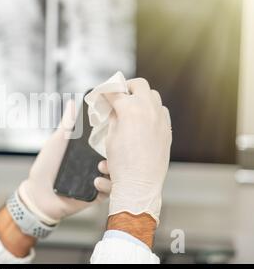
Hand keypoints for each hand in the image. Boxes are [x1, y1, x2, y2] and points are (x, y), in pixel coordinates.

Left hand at [18, 101, 111, 224]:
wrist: (38, 193)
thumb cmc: (46, 165)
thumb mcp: (57, 142)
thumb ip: (67, 125)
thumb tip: (72, 102)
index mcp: (89, 151)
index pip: (109, 141)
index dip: (116, 135)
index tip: (120, 127)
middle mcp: (96, 164)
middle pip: (117, 158)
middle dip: (119, 153)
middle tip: (115, 149)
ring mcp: (98, 180)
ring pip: (116, 175)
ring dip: (113, 171)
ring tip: (101, 167)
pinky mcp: (96, 195)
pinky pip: (108, 192)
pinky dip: (106, 187)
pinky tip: (96, 182)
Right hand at [102, 78, 171, 224]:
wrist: (140, 184)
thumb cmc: (122, 164)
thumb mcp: (110, 137)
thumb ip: (113, 118)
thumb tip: (114, 109)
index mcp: (130, 109)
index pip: (114, 92)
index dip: (105, 92)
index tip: (101, 94)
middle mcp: (148, 109)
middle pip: (139, 85)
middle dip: (126, 87)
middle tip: (118, 95)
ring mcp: (161, 119)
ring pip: (153, 96)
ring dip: (141, 97)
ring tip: (130, 106)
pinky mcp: (167, 130)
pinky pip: (161, 111)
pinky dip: (151, 110)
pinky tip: (142, 120)